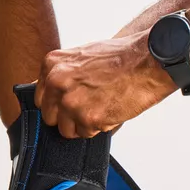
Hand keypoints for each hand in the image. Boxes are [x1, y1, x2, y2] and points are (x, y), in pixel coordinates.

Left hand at [36, 32, 175, 137]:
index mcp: (52, 65)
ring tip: (101, 107)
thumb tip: (51, 93)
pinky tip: (111, 109)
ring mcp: (71, 102)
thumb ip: (63, 74)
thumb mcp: (82, 57)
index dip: (57, 104)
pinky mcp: (88, 118)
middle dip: (67, 117)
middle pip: (50, 117)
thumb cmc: (121, 56)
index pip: (41, 98)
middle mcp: (57, 83)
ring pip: (66, 130)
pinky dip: (99, 127)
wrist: (148, 60)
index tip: (68, 103)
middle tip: (88, 107)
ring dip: (83, 124)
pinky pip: (87, 133)